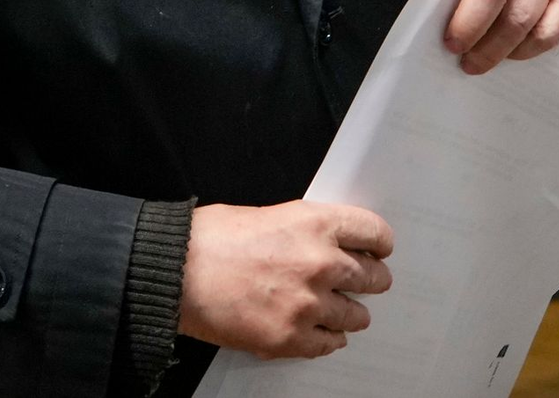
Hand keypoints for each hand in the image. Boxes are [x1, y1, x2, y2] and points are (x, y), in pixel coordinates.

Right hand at [178, 200, 392, 358]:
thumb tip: (328, 243)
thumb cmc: (214, 236)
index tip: (378, 250)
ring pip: (356, 315)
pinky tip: (318, 330)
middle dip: (370, 279)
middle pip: (373, 277)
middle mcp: (321, 263)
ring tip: (337, 309)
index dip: (378, 243)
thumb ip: (306, 230)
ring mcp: (308, 305)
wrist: (180, 271)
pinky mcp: (291, 339)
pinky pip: (329, 345)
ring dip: (349, 312)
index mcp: (316, 224)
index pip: (374, 233)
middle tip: (366, 282)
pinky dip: (327, 338)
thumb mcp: (270, 214)